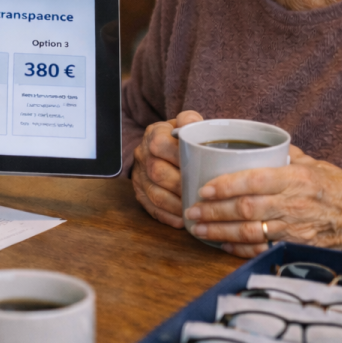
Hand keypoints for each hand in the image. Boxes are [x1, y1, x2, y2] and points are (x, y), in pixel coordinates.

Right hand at [132, 110, 202, 227]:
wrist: (161, 147)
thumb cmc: (180, 139)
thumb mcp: (184, 124)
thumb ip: (191, 121)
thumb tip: (196, 126)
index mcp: (153, 134)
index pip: (159, 144)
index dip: (178, 157)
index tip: (199, 165)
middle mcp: (142, 155)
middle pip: (156, 172)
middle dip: (180, 185)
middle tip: (202, 194)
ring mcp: (139, 175)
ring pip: (154, 194)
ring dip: (176, 205)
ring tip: (195, 210)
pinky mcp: (140, 193)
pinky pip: (151, 208)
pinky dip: (169, 216)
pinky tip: (183, 221)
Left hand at [185, 145, 341, 257]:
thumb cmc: (335, 186)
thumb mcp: (310, 163)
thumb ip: (278, 155)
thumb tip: (248, 143)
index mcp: (294, 178)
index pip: (253, 181)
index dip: (225, 186)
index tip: (202, 189)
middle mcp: (293, 203)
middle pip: (246, 209)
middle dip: (214, 212)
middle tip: (191, 211)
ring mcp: (296, 228)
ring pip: (251, 232)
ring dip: (221, 232)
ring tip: (198, 229)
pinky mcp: (297, 245)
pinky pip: (264, 248)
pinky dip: (240, 248)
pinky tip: (222, 245)